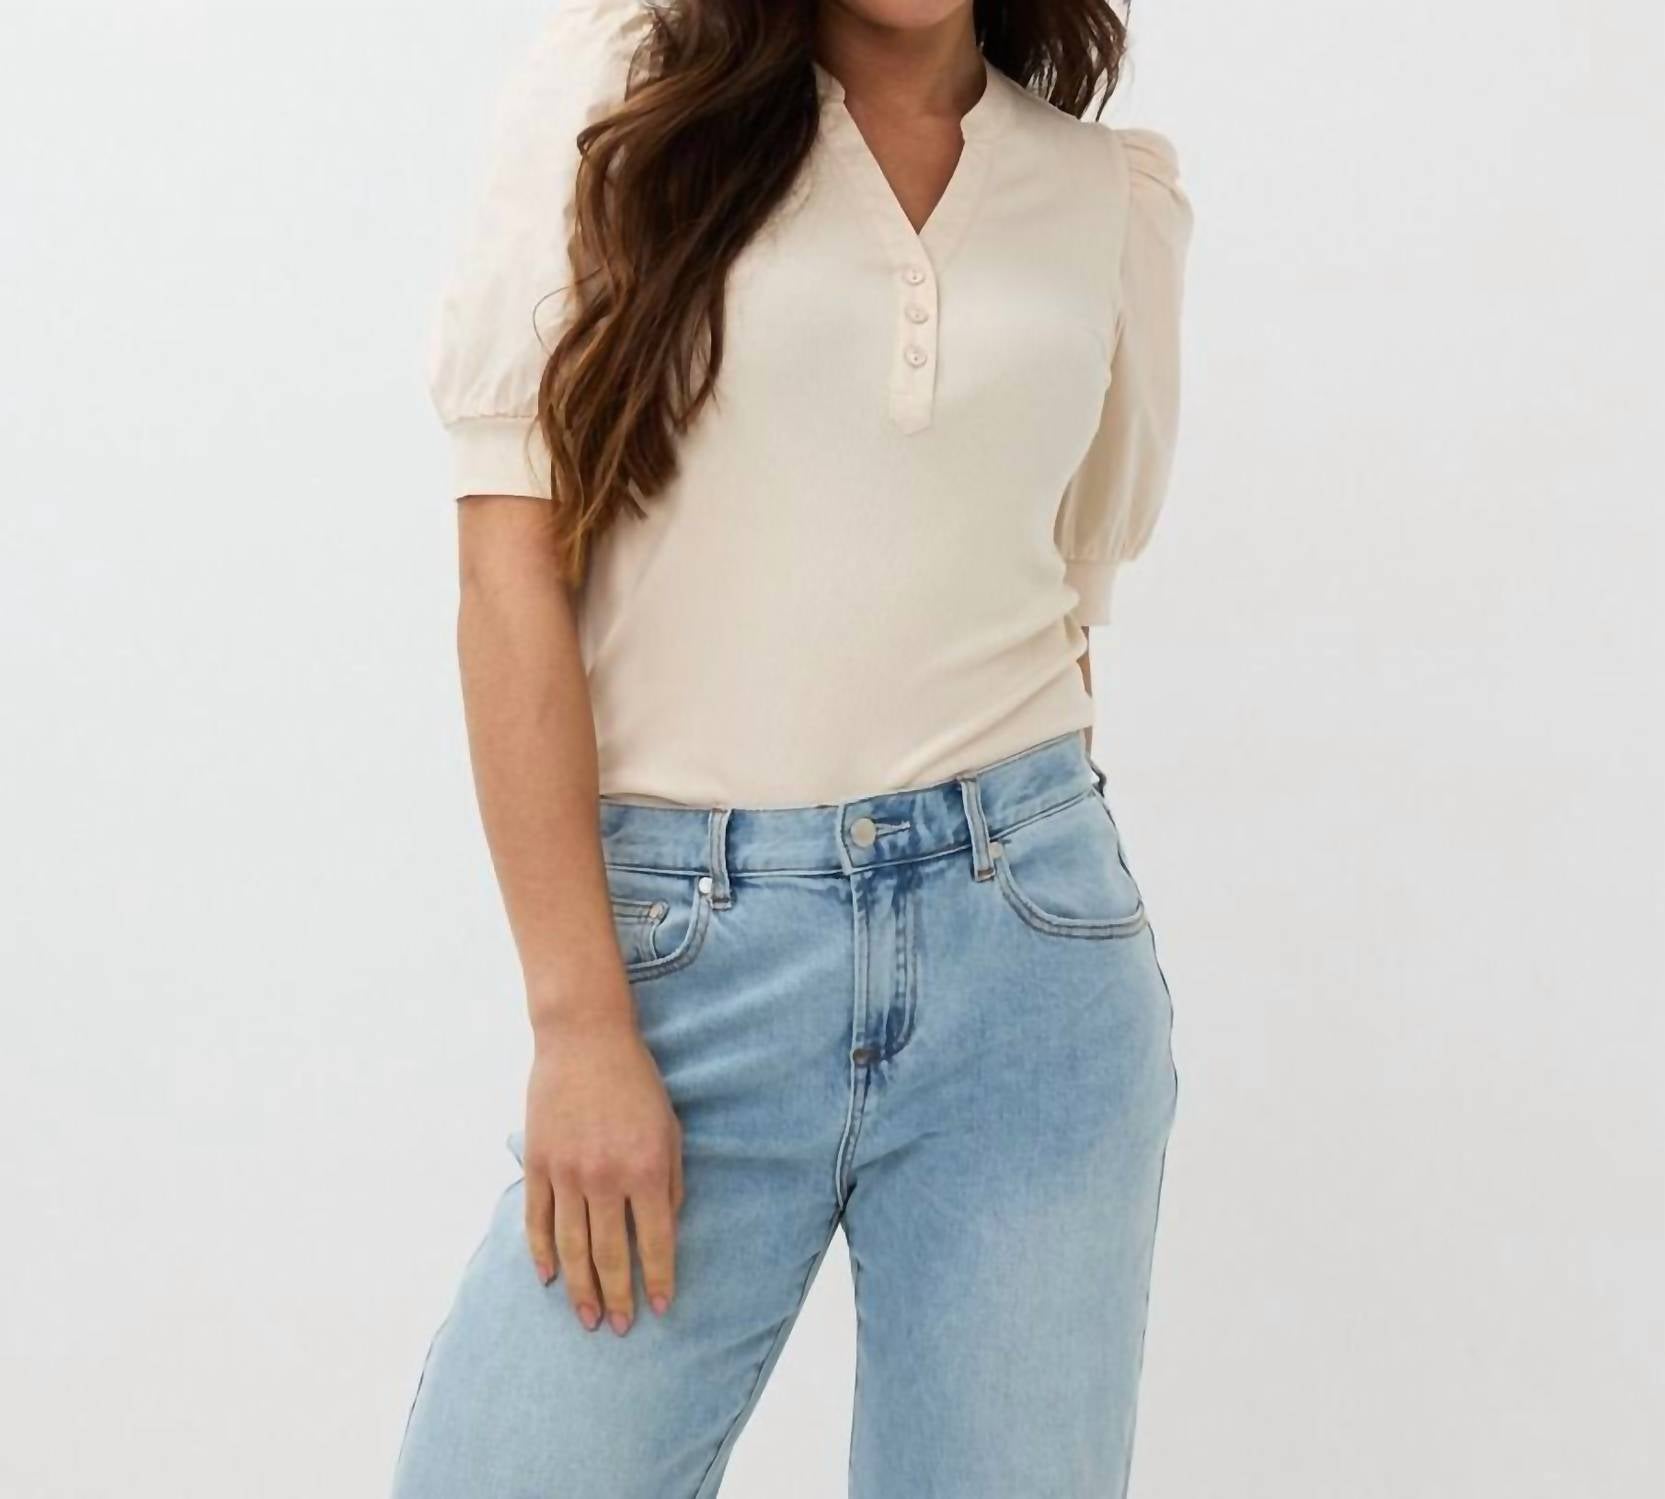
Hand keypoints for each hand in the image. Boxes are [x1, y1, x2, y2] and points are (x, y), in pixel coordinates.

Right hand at [522, 1002, 684, 1334]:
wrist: (585, 1039)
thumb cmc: (636, 1082)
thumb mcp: (670, 1128)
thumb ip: (670, 1181)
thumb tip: (666, 1227)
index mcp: (646, 1169)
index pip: (654, 1241)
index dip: (658, 1279)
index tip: (661, 1308)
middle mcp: (606, 1178)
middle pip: (610, 1254)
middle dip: (617, 1296)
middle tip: (618, 1328)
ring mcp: (567, 1173)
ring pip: (571, 1247)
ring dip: (580, 1288)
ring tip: (587, 1318)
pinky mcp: (538, 1164)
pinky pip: (538, 1220)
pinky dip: (541, 1253)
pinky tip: (549, 1279)